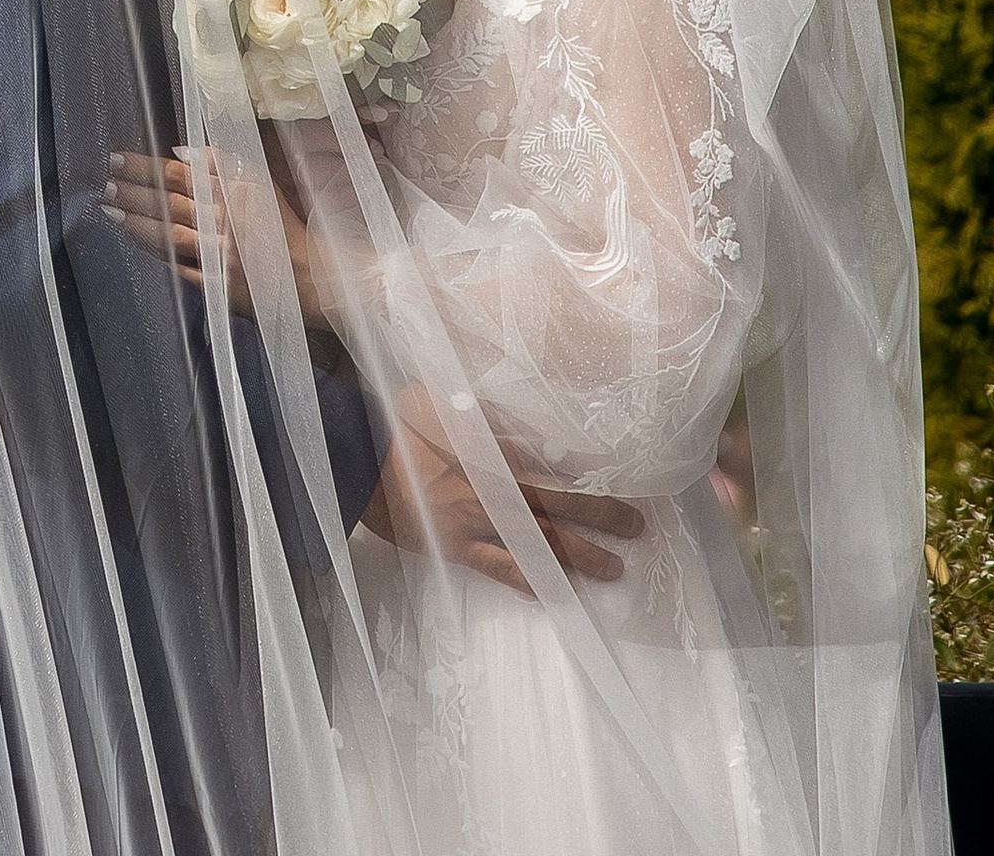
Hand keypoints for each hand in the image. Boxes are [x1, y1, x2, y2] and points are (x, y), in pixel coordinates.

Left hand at [102, 146, 328, 331]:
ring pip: (170, 236)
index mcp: (234, 191)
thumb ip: (223, 161)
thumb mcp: (259, 182)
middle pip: (169, 203)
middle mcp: (226, 222)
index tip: (118, 160)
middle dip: (132, 194)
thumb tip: (182, 149)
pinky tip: (142, 245)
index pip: (180, 174)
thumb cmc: (281, 227)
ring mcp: (222, 256)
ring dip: (138, 225)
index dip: (146, 167)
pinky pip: (183, 269)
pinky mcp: (220, 286)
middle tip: (104, 186)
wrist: (308, 277)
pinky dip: (161, 256)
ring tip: (112, 213)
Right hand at [363, 405, 640, 599]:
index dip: (582, 474)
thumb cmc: (394, 424)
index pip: (546, 461)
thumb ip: (475, 415)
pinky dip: (532, 581)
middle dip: (600, 515)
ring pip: (540, 541)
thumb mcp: (436, 400)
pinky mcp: (458, 547)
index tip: (616, 477)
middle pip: (557, 502)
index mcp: (488, 447)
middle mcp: (492, 485)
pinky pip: (503, 568)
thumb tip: (508, 421)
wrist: (356, 460)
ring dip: (580, 555)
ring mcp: (477, 520)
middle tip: (638, 527)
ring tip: (615, 569)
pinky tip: (559, 593)